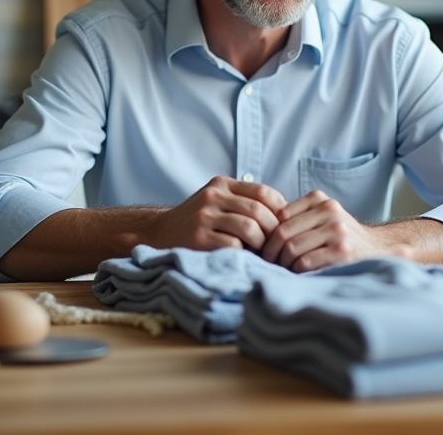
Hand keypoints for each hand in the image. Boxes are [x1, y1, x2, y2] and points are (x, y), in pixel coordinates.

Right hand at [148, 176, 286, 251]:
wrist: (158, 233)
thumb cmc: (197, 221)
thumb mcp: (217, 200)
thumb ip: (243, 201)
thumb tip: (284, 215)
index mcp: (222, 184)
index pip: (262, 192)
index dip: (279, 209)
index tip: (282, 225)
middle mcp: (213, 196)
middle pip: (258, 210)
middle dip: (272, 230)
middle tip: (276, 245)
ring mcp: (204, 216)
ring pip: (249, 227)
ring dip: (261, 244)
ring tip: (262, 253)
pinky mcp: (198, 238)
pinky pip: (234, 245)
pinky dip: (245, 253)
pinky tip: (245, 258)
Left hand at [260, 190, 410, 271]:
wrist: (377, 250)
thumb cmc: (340, 238)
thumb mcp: (322, 217)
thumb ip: (297, 218)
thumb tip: (258, 228)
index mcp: (320, 200)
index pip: (279, 215)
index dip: (268, 234)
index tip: (266, 248)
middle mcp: (329, 211)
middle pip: (282, 232)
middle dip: (271, 251)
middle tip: (268, 263)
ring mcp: (337, 231)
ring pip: (291, 248)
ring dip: (282, 264)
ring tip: (283, 270)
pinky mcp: (342, 251)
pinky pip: (305, 262)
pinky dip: (296, 271)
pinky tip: (299, 274)